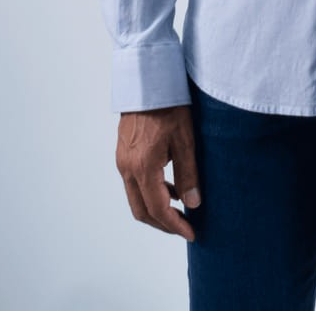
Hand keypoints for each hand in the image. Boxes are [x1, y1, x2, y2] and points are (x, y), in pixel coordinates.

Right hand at [116, 104, 200, 241]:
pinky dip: (150, 193)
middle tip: (185, 227)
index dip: (175, 226)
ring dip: (156, 210)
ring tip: (180, 210)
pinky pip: (134, 184)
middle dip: (164, 224)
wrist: (147, 81)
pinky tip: (169, 188)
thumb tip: (193, 204)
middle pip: (142, 211)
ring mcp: (122, 161)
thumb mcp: (185, 140)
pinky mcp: (124, 154)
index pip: (158, 210)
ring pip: (136, 199)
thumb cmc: (168, 105)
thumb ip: (188, 174)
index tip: (191, 233)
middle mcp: (127, 168)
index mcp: (143, 167)